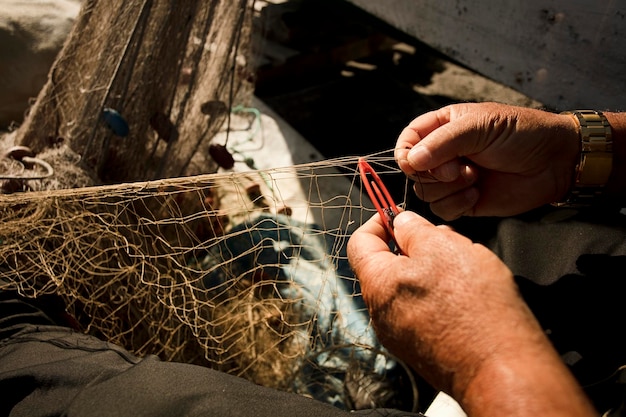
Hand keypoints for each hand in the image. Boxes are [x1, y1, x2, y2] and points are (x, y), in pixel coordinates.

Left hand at [347, 210, 596, 416]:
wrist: (501, 369)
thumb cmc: (474, 308)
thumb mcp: (445, 247)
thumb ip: (415, 229)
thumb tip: (402, 222)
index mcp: (378, 285)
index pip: (360, 243)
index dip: (378, 221)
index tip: (398, 214)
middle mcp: (381, 313)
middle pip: (385, 266)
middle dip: (412, 247)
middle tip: (443, 240)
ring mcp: (400, 335)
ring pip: (407, 288)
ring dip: (428, 272)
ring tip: (462, 271)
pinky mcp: (421, 349)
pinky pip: (421, 311)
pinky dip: (437, 297)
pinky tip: (465, 298)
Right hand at [394, 102, 579, 219]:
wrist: (554, 162)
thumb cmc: (520, 133)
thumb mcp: (479, 126)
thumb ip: (442, 142)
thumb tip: (411, 162)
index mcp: (442, 128)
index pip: (407, 141)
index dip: (405, 154)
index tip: (415, 162)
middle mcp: (443, 154)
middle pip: (413, 171)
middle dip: (434, 173)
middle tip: (461, 167)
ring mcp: (452, 179)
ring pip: (425, 192)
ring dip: (448, 188)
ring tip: (475, 177)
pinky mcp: (463, 201)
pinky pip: (442, 210)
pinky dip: (457, 204)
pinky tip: (478, 193)